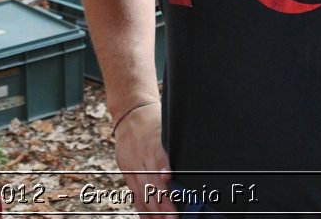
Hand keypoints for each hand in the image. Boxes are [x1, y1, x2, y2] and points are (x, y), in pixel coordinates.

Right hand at [114, 103, 174, 217]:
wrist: (129, 112)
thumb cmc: (154, 120)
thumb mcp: (167, 127)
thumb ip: (176, 146)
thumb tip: (193, 161)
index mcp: (154, 144)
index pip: (160, 163)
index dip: (165, 177)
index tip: (174, 189)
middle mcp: (142, 157)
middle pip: (152, 182)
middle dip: (163, 202)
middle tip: (173, 216)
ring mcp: (133, 166)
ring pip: (143, 190)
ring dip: (153, 208)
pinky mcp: (127, 172)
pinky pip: (134, 193)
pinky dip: (141, 208)